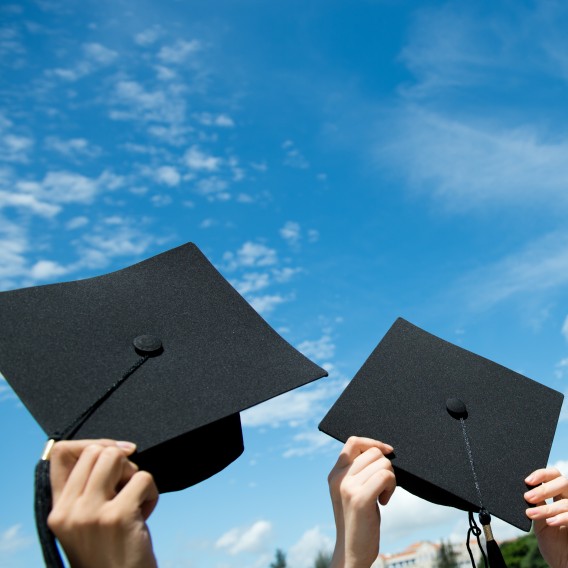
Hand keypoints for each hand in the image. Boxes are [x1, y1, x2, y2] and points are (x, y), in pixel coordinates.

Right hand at [48, 439, 158, 567]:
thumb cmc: (111, 552)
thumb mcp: (85, 522)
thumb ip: (86, 490)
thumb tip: (111, 447)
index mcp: (57, 510)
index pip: (60, 452)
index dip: (92, 444)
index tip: (114, 453)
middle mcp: (68, 511)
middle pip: (97, 450)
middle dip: (120, 462)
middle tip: (126, 488)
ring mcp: (90, 513)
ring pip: (117, 456)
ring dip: (135, 474)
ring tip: (134, 500)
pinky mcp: (117, 516)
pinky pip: (144, 477)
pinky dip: (152, 493)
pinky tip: (144, 517)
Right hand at [328, 436, 395, 567]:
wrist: (351, 552)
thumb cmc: (358, 522)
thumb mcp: (352, 492)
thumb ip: (357, 472)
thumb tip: (379, 451)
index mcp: (335, 473)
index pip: (353, 442)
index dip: (373, 443)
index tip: (388, 451)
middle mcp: (338, 477)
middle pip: (373, 453)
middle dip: (386, 467)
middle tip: (383, 487)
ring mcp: (348, 487)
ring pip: (383, 464)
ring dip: (391, 479)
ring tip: (383, 496)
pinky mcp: (360, 499)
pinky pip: (385, 477)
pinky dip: (391, 487)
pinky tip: (384, 502)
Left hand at [525, 467, 567, 567]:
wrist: (563, 564)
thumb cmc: (553, 543)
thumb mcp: (539, 521)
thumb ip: (536, 506)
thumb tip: (525, 491)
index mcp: (559, 495)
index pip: (554, 475)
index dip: (542, 474)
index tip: (527, 481)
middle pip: (563, 482)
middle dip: (544, 489)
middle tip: (528, 497)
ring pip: (566, 501)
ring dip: (548, 507)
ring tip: (532, 513)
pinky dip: (562, 517)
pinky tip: (550, 521)